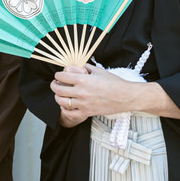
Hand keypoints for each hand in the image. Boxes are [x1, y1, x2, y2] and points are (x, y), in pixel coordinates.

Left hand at [51, 65, 179, 120]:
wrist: (125, 96)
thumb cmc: (114, 83)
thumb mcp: (99, 71)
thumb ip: (85, 68)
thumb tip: (76, 66)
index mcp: (83, 80)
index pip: (61, 76)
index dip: (58, 75)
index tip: (59, 75)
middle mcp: (81, 92)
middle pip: (58, 89)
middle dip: (54, 85)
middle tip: (56, 84)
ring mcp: (83, 104)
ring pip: (61, 101)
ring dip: (58, 97)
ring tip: (61, 94)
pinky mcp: (87, 113)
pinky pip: (70, 113)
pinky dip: (65, 110)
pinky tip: (67, 105)